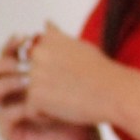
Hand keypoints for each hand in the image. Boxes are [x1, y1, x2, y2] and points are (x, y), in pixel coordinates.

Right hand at [0, 34, 96, 139]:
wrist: (85, 137)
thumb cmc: (77, 105)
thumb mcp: (68, 73)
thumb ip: (57, 49)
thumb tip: (48, 23)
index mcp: (20, 75)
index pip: (7, 54)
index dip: (11, 45)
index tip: (24, 38)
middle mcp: (9, 93)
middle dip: (0, 63)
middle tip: (19, 63)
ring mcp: (7, 111)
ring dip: (7, 84)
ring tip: (26, 82)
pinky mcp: (11, 132)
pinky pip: (4, 117)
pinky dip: (19, 110)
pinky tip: (37, 106)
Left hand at [2, 24, 125, 133]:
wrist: (116, 92)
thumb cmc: (102, 71)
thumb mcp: (79, 45)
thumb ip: (57, 37)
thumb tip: (46, 23)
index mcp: (47, 38)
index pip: (28, 56)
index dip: (42, 71)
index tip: (63, 78)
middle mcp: (37, 52)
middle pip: (24, 75)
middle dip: (38, 86)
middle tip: (64, 92)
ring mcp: (34, 74)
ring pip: (25, 93)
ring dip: (41, 101)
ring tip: (64, 101)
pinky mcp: (35, 96)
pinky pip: (29, 110)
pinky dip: (44, 115)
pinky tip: (64, 112)